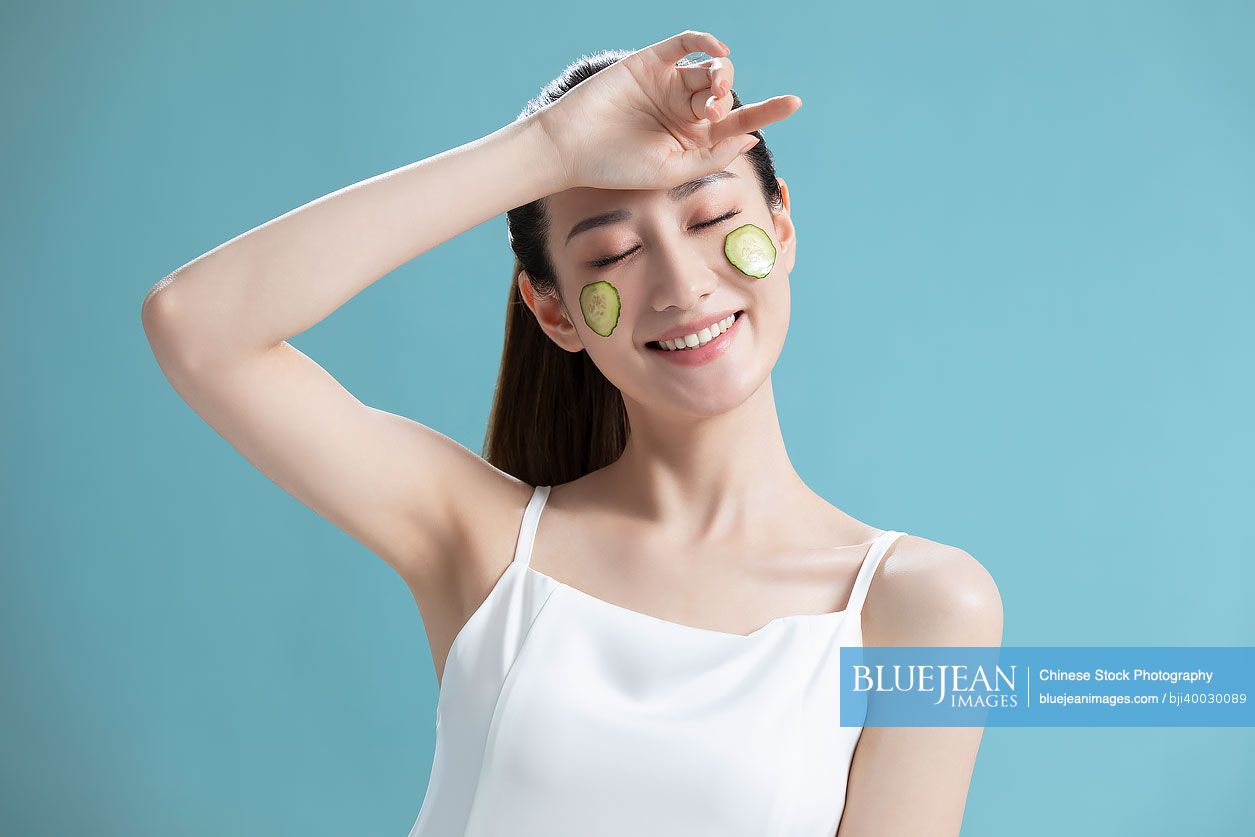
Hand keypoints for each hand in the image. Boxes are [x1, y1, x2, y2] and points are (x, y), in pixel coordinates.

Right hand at [533, 29, 802, 190]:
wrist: (570, 147)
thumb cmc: (616, 167)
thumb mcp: (671, 171)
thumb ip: (712, 155)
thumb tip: (751, 137)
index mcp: (693, 139)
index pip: (738, 121)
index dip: (767, 111)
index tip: (795, 103)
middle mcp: (683, 110)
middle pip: (725, 92)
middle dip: (727, 97)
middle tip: (711, 111)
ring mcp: (668, 84)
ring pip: (709, 67)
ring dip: (718, 76)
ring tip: (705, 97)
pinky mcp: (650, 62)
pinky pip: (685, 43)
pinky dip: (703, 41)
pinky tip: (715, 51)